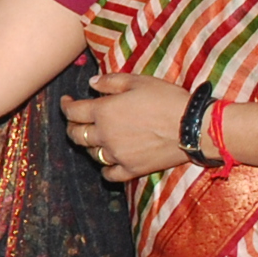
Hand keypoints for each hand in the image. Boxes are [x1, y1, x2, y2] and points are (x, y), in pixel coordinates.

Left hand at [57, 72, 189, 181]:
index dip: (66, 106)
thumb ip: (111, 82)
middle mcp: (105, 135)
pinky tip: (109, 161)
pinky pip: (109, 174)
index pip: (73, 112)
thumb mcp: (138, 81)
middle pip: (76, 135)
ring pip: (91, 154)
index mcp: (103, 112)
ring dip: (89, 145)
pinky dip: (105, 168)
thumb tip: (91, 83)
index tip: (67, 101)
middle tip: (76, 120)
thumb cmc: (166, 99)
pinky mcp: (132, 169)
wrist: (192, 127)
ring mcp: (117, 155)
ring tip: (95, 137)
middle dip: (72, 126)